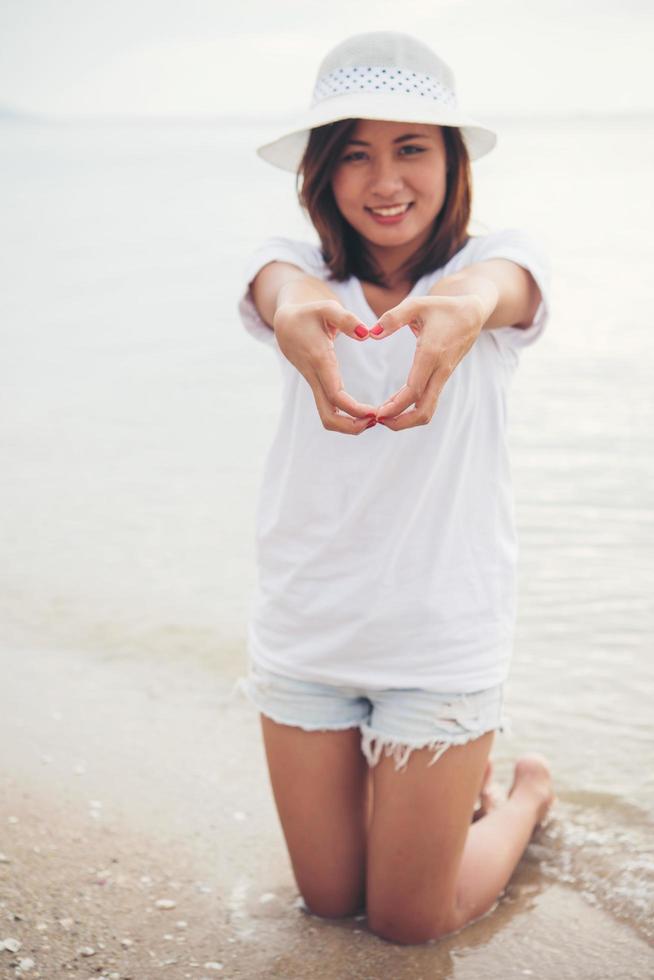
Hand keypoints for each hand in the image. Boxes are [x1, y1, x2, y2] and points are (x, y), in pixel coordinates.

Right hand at [273, 299, 377, 434]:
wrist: (285, 323)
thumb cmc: (309, 314)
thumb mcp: (327, 307)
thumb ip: (346, 319)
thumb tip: (366, 333)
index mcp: (319, 360)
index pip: (335, 395)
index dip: (354, 409)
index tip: (375, 413)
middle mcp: (315, 377)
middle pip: (328, 416)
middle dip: (351, 426)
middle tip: (377, 421)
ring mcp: (314, 384)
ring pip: (326, 417)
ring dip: (349, 425)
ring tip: (373, 419)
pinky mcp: (317, 386)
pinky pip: (329, 409)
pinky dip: (346, 416)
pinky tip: (364, 412)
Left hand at [368, 295, 485, 429]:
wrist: (472, 314)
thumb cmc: (442, 307)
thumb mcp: (416, 304)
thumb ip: (393, 317)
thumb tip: (371, 333)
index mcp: (431, 353)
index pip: (414, 390)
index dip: (396, 406)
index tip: (378, 413)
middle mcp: (439, 370)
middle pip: (424, 410)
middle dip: (401, 422)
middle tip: (377, 420)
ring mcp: (442, 377)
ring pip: (428, 410)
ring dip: (406, 420)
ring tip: (382, 417)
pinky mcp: (442, 378)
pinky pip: (427, 401)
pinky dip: (410, 409)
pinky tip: (392, 406)